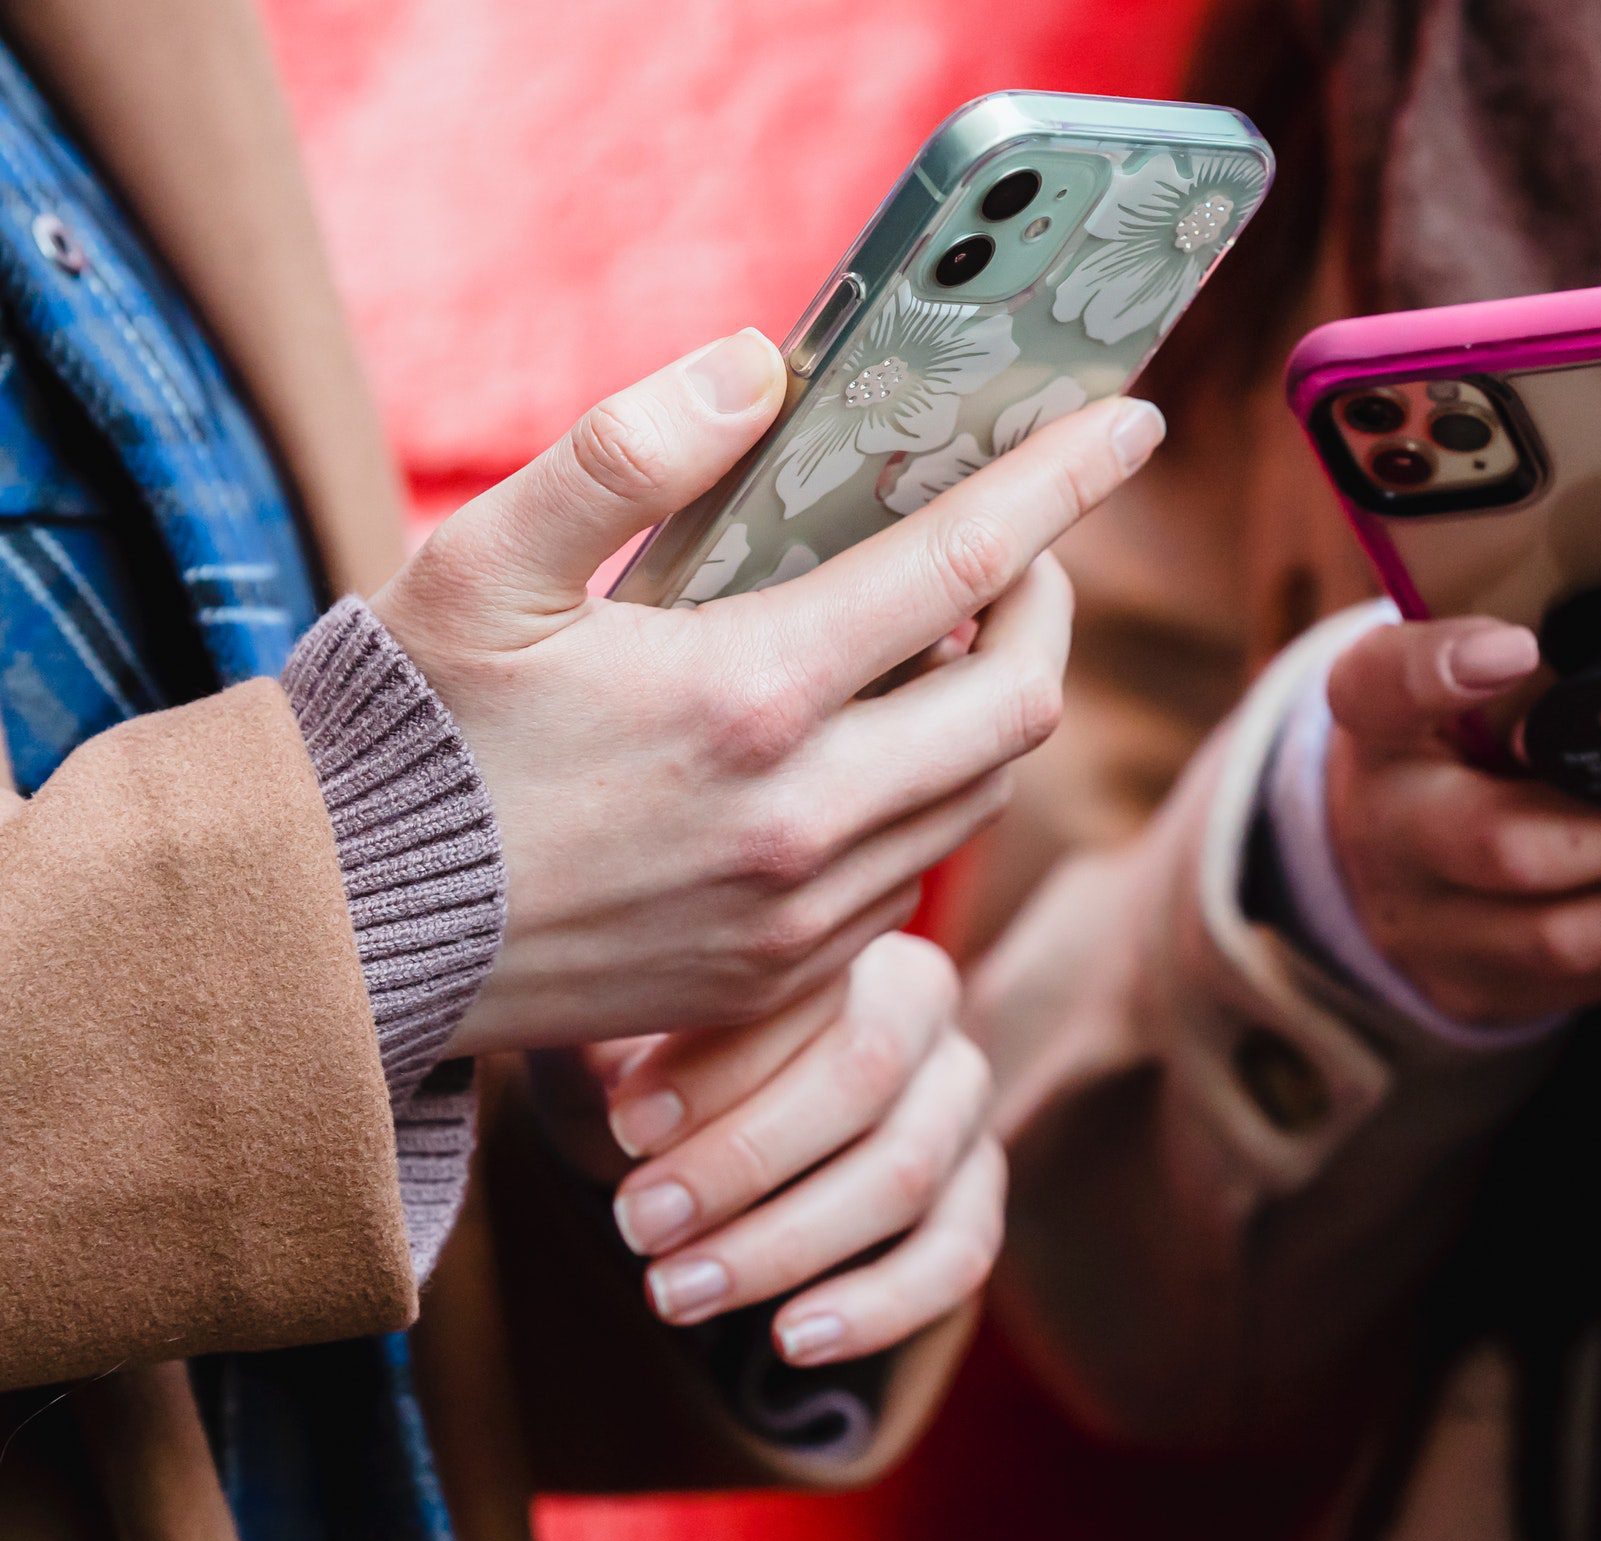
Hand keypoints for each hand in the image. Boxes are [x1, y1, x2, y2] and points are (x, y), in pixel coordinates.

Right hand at [373, 329, 1160, 1052]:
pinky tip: (876, 744)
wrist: (334, 937)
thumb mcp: (479, 564)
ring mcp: (801, 914)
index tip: (1132, 425)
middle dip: (1051, 606)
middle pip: (1020, 701)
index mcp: (747, 698)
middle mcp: (803, 820)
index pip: (965, 566)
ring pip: (983, 796)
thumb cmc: (401, 737)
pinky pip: (918, 877)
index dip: (1064, 484)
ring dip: (998, 704)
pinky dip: (935, 794)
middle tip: (1022, 548)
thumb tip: (759, 369)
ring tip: (946, 632)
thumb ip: (620, 454)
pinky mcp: (780, 977)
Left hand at [598, 932, 1000, 1364]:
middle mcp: (930, 1015)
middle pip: (865, 1078)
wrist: (705, 1125)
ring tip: (675, 1292)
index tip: (626, 1127)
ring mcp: (964, 1109)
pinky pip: (957, 1258)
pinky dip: (877, 1307)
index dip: (720, 1064)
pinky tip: (789, 1340)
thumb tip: (590, 1066)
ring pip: (905, 1176)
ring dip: (784, 1245)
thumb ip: (609, 1036)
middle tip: (638, 1223)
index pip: (809, 992)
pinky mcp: (976, 1198)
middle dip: (742, 1161)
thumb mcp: (617, 1036)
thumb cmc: (652, 1065)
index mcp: (850, 945)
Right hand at [1322, 617, 1600, 1027]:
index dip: (1440, 671)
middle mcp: (1389, 837)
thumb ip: (1513, 626)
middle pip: (1510, 845)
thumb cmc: (1457, 732)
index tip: (1515, 644)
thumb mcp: (1452, 662)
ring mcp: (1439, 933)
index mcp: (1375, 728)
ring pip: (1573, 937)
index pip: (1380, 691)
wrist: (1398, 862)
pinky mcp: (1499, 994)